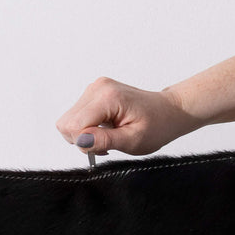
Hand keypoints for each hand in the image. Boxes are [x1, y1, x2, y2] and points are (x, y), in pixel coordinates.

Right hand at [55, 77, 202, 155]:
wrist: (167, 112)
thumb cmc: (155, 126)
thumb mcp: (132, 140)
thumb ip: (105, 140)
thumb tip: (81, 141)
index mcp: (107, 97)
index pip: (74, 125)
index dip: (84, 142)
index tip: (104, 146)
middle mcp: (97, 88)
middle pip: (67, 123)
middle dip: (82, 140)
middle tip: (106, 143)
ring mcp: (94, 89)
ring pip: (69, 121)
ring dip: (85, 135)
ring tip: (108, 136)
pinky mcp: (93, 94)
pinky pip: (76, 117)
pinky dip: (87, 129)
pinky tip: (105, 130)